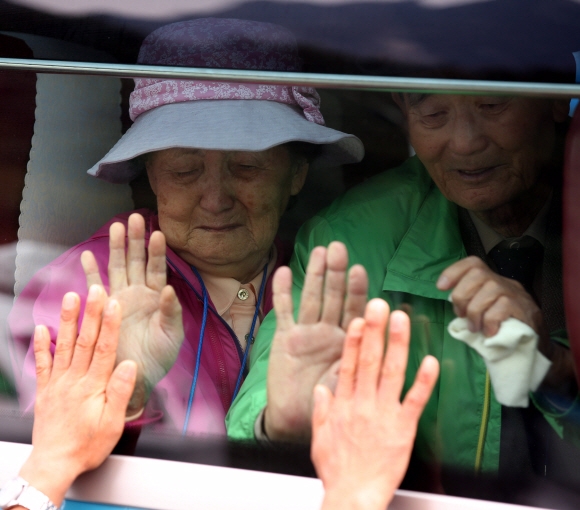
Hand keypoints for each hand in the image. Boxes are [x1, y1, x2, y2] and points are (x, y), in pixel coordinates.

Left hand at [18, 287, 136, 506]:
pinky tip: (42, 328)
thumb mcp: (112, 424)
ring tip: (70, 297)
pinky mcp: (46, 390)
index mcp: (93, 386)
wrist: (54, 463)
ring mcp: (58, 383)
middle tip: (94, 289)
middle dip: (91, 313)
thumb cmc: (86, 446)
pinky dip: (41, 345)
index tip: (114, 303)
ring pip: (63, 346)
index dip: (111, 324)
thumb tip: (130, 364)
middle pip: (85, 340)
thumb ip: (120, 392)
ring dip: (67, 320)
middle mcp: (74, 379)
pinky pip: (42, 364)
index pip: (104, 348)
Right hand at [81, 213, 183, 414]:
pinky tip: (87, 255)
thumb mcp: (172, 334)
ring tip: (115, 226)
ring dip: (116, 248)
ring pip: (118, 267)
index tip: (158, 233)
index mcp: (157, 297)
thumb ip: (171, 311)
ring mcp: (120, 298)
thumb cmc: (160, 356)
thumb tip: (170, 288)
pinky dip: (91, 272)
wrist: (136, 376)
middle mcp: (139, 293)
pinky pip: (96, 286)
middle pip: (137, 260)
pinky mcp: (104, 308)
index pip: (158, 268)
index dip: (158, 251)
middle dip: (136, 239)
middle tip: (135, 218)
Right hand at [264, 242, 367, 440]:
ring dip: (314, 275)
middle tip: (338, 248)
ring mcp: (306, 332)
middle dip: (336, 273)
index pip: (355, 309)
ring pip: (311, 297)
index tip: (360, 270)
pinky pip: (284, 311)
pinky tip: (283, 272)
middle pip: (333, 296)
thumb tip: (379, 334)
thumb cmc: (327, 402)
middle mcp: (328, 331)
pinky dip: (282, 292)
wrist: (296, 419)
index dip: (357, 289)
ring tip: (318, 251)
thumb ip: (358, 359)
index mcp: (347, 341)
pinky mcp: (285, 337)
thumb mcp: (348, 383)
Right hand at [311, 300, 438, 509]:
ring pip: (391, 373)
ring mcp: (384, 414)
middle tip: (379, 305)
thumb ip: (321, 410)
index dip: (353, 340)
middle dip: (375, 331)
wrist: (354, 496)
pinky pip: (415, 401)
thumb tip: (321, 388)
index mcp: (343, 405)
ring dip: (397, 344)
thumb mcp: (318, 438)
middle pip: (369, 360)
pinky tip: (431, 361)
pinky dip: (424, 381)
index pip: (348, 364)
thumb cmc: (337, 470)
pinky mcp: (404, 429)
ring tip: (401, 320)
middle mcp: (363, 404)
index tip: (358, 319)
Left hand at [437, 256, 544, 337]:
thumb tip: (453, 303)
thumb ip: (469, 304)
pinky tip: (489, 332)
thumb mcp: (482, 312)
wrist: (534, 346)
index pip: (473, 263)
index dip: (454, 271)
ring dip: (475, 311)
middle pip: (478, 273)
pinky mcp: (525, 309)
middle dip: (462, 294)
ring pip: (490, 289)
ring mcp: (516, 294)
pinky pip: (502, 307)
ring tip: (475, 327)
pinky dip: (490, 320)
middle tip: (461, 315)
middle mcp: (504, 283)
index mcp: (491, 281)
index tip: (441, 286)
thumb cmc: (502, 329)